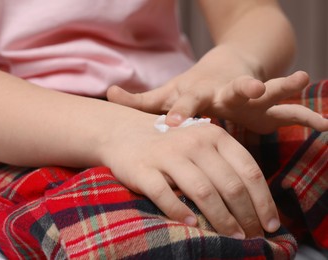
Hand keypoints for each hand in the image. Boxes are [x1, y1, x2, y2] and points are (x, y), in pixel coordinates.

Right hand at [100, 114, 279, 237]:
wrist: (127, 134)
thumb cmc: (173, 146)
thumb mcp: (203, 145)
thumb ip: (226, 165)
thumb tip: (255, 204)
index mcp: (215, 135)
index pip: (249, 170)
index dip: (263, 201)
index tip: (270, 224)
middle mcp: (194, 142)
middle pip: (229, 185)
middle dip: (246, 216)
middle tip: (253, 237)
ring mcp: (167, 155)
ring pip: (202, 192)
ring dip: (221, 219)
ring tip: (232, 238)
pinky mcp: (143, 169)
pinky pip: (165, 195)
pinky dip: (181, 213)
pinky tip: (193, 225)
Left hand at [107, 71, 327, 133]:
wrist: (225, 69)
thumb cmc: (192, 88)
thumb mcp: (167, 93)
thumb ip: (139, 99)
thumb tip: (107, 93)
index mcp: (199, 93)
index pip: (188, 101)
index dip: (181, 111)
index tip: (175, 123)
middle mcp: (224, 92)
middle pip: (231, 90)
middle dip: (240, 89)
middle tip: (249, 89)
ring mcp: (249, 96)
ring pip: (267, 90)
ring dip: (282, 86)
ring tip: (302, 78)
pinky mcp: (267, 105)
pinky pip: (289, 111)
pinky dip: (306, 117)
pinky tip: (324, 126)